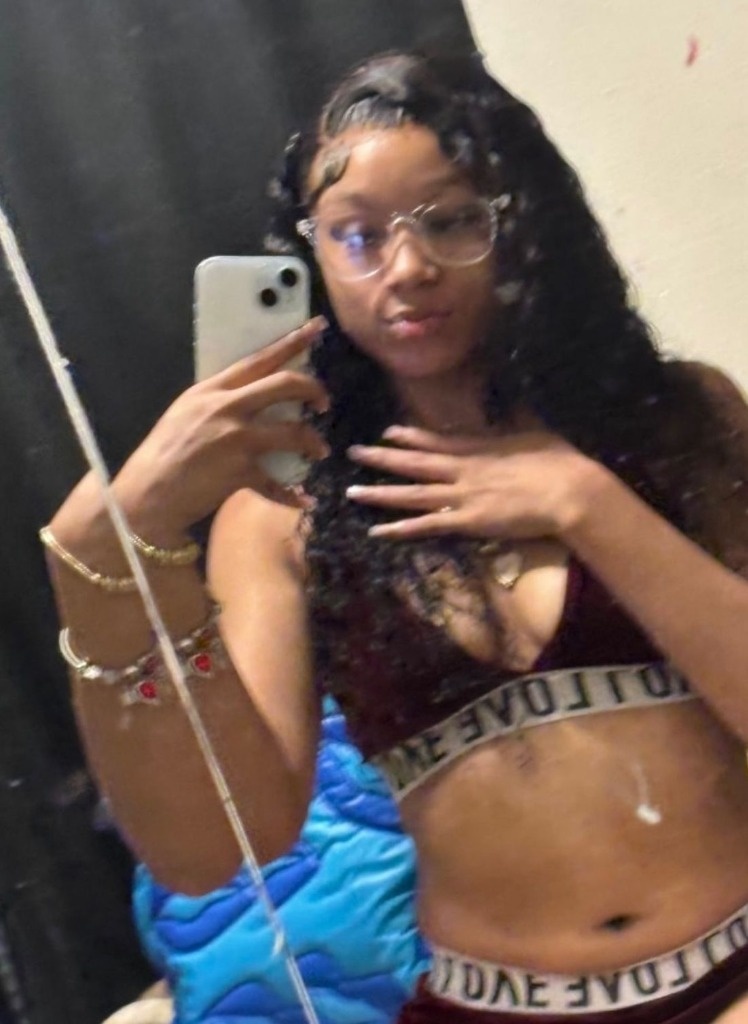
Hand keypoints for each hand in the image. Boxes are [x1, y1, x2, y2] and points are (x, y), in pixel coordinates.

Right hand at [115, 317, 329, 537]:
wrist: (146, 494)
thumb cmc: (164, 455)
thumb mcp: (186, 413)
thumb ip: (218, 402)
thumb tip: (251, 398)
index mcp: (211, 389)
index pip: (258, 359)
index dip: (292, 342)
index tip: (318, 327)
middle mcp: (226, 408)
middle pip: (284, 385)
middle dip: (314, 390)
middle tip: (324, 402)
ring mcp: (235, 439)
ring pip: (293, 432)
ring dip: (313, 442)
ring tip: (319, 451)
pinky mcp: (240, 471)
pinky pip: (277, 484)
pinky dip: (292, 496)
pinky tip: (302, 501)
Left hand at [345, 425, 597, 541]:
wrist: (569, 491)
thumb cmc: (559, 462)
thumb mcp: (535, 431)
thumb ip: (518, 417)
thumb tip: (515, 398)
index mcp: (478, 449)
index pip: (436, 440)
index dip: (409, 436)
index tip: (387, 430)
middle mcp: (462, 470)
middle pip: (414, 463)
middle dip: (381, 458)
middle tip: (352, 453)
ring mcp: (462, 496)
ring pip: (412, 494)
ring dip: (380, 493)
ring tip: (351, 491)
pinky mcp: (468, 522)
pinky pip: (427, 526)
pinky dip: (401, 529)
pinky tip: (377, 531)